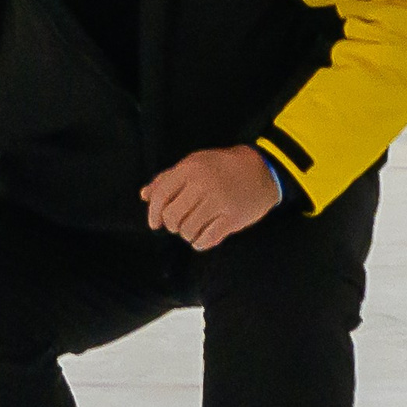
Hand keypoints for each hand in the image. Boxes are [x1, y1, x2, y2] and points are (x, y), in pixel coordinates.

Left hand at [141, 143, 282, 250]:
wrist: (262, 170)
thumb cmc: (222, 167)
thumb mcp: (193, 164)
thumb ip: (167, 179)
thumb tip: (144, 195)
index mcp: (190, 169)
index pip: (160, 196)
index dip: (153, 213)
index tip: (155, 224)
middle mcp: (202, 185)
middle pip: (172, 216)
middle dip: (172, 225)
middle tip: (179, 224)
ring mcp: (218, 202)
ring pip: (187, 230)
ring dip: (187, 234)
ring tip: (194, 228)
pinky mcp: (232, 218)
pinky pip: (206, 239)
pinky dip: (200, 242)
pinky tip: (203, 236)